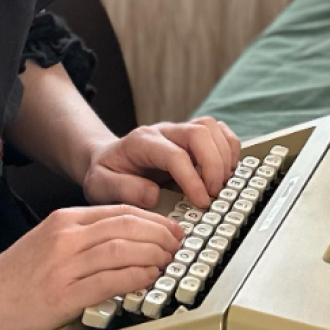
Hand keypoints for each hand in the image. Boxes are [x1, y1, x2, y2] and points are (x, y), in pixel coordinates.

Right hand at [0, 203, 185, 329]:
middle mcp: (66, 236)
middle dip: (160, 233)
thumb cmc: (13, 275)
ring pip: (122, 249)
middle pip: (126, 225)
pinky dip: (136, 277)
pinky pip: (110, 279)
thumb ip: (81, 235)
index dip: (152, 218)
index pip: (119, 210)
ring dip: (154, 254)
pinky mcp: (63, 294)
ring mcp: (64, 264)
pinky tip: (149, 278)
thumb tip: (124, 239)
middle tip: (178, 243)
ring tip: (170, 261)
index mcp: (64, 219)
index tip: (171, 228)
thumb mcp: (47, 240)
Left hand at [81, 116, 242, 210]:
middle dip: (214, 166)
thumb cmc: (107, 174)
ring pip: (212, 128)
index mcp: (142, 142)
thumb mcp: (101, 185)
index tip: (201, 202)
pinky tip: (225, 173)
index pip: (175, 154)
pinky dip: (229, 150)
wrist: (107, 159)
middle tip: (214, 194)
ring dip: (224, 157)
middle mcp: (164, 132)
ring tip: (220, 185)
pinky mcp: (192, 137)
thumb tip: (154, 195)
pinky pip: (219, 132)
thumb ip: (124, 189)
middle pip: (200, 133)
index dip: (192, 179)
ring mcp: (180, 131)